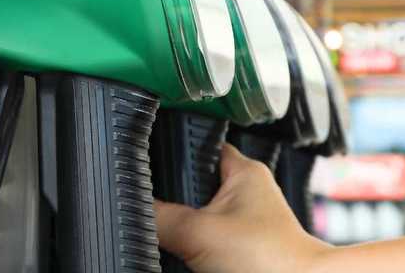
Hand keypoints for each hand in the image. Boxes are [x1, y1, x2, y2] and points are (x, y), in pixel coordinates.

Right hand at [154, 144, 330, 272]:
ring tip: (185, 239)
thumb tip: (133, 212)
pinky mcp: (246, 248)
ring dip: (188, 228)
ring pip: (201, 216)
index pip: (200, 146)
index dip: (174, 154)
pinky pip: (211, 241)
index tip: (152, 164)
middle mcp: (249, 192)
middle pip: (195, 186)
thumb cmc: (271, 259)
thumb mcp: (197, 232)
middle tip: (168, 215)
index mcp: (244, 170)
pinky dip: (199, 248)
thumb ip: (159, 218)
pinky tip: (194, 256)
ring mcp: (249, 222)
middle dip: (176, 201)